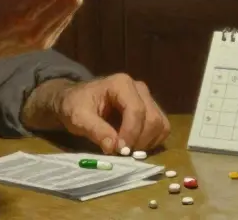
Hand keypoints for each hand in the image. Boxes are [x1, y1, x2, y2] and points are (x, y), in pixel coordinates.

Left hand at [25, 74, 170, 153]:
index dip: (131, 133)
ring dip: (147, 142)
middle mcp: (139, 88)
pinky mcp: (151, 110)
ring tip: (127, 150)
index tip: (119, 150)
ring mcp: (147, 98)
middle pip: (152, 119)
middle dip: (139, 140)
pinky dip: (152, 141)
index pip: (136, 110)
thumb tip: (113, 147)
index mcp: (121, 84)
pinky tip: (135, 146)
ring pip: (161, 124)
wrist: (75, 101)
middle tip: (122, 153)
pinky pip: (162, 128)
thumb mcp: (78, 117)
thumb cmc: (75, 105)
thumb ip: (95, 130)